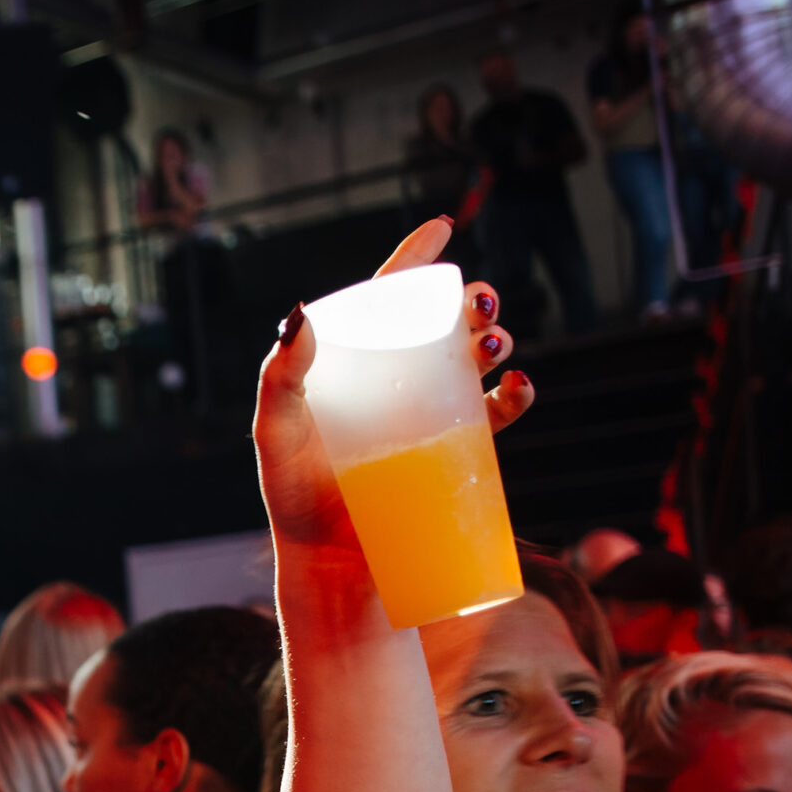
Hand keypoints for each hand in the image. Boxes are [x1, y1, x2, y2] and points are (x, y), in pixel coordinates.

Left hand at [253, 216, 530, 556]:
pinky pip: (496, 414)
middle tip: (477, 307)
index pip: (385, 300)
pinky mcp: (452, 452)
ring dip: (494, 339)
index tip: (443, 227)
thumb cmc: (294, 497)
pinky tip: (516, 385)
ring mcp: (426, 416)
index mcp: (352, 366)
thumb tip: (298, 316)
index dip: (414, 262)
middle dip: (469, 302)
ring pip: (475, 360)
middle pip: (441, 323)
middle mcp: (393, 384)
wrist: (331, 564)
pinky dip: (516, 393)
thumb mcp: (275, 434)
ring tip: (492, 343)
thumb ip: (279, 378)